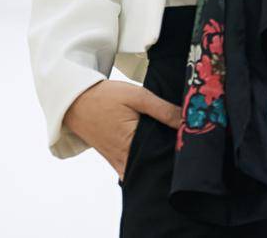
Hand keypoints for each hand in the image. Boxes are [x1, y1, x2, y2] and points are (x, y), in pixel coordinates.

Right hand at [65, 80, 183, 178]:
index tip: (191, 144)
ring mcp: (119, 163)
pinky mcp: (114, 162)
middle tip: (184, 148)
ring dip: (157, 162)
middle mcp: (125, 159)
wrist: (75, 102)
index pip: (163, 154)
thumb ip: (162, 110)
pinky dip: (144, 166)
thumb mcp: (136, 96)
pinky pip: (133, 171)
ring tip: (170, 150)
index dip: (179, 150)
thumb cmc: (105, 97)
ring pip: (145, 170)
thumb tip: (187, 122)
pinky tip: (153, 156)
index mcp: (132, 143)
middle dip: (170, 159)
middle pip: (155, 166)